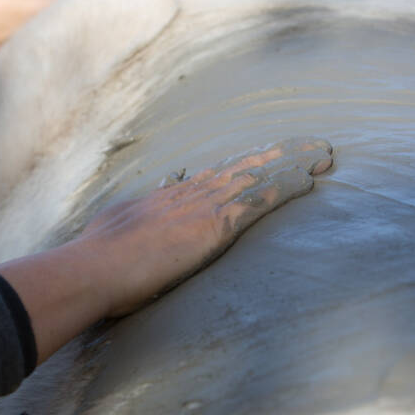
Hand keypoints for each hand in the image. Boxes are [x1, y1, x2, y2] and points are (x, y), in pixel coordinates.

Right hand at [0, 137, 332, 363]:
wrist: (91, 268)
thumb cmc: (96, 263)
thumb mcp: (116, 233)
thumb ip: (135, 223)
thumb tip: (137, 216)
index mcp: (166, 199)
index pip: (214, 176)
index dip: (243, 166)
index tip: (265, 158)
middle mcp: (188, 194)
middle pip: (242, 166)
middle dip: (277, 155)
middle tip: (308, 147)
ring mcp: (203, 205)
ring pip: (259, 174)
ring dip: (293, 163)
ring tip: (324, 155)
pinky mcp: (215, 222)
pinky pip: (261, 198)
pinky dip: (288, 185)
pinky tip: (311, 180)